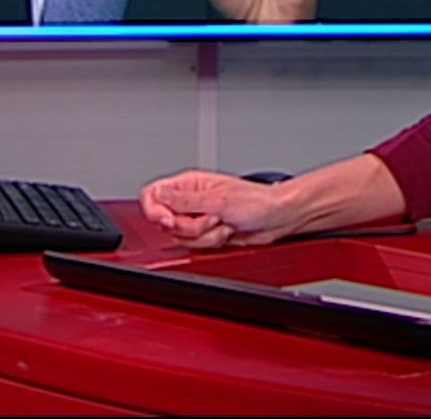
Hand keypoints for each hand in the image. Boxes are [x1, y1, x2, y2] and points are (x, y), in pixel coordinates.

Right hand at [139, 169, 299, 248]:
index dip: (154, 210)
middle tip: (210, 218)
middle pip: (165, 221)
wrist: (277, 218)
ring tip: (223, 223)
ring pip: (181, 236)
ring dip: (204, 235)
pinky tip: (226, 232)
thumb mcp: (218, 199)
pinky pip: (196, 245)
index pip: (153, 194)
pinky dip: (212, 242)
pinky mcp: (207, 234)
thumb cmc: (257, 201)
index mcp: (189, 184)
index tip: (168, 220)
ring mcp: (198, 219)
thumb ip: (184, 200)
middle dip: (189, 226)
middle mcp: (191, 201)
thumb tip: (157, 195)